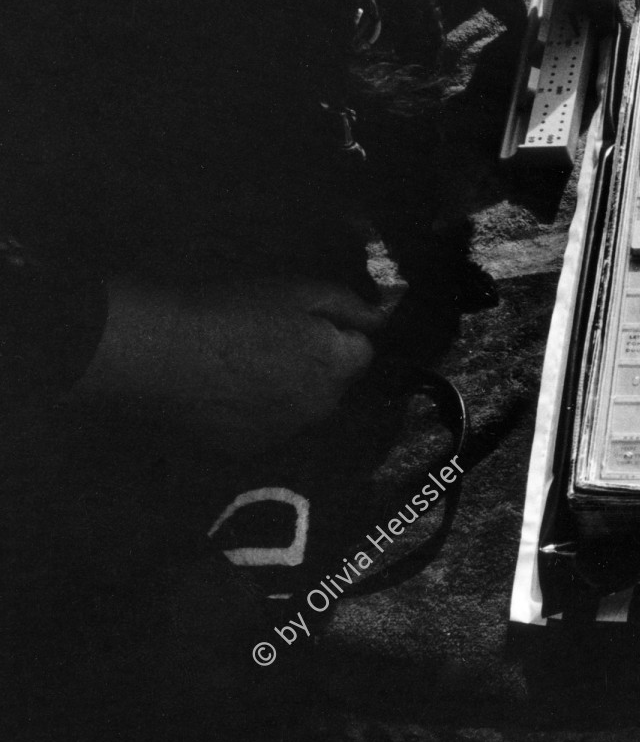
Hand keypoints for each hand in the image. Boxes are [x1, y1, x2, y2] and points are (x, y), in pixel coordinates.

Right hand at [72, 277, 388, 457]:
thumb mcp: (297, 291)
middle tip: (269, 340)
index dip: (335, 332)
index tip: (301, 322)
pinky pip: (266, 427)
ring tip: (241, 365)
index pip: (361, 351)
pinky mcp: (247, 450)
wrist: (159, 354)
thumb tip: (378, 319)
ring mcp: (284, 433)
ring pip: (301, 407)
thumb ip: (347, 306)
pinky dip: (255, 412)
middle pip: (333, 383)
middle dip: (316, 364)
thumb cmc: (231, 313)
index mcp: (336, 366)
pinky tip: (224, 392)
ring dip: (287, 390)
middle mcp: (319, 408)